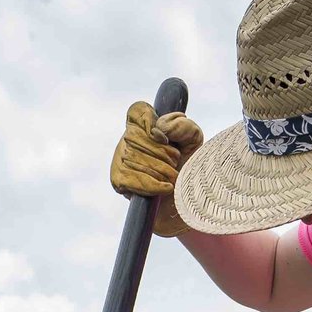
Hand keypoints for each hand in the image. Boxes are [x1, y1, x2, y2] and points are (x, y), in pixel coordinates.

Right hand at [111, 101, 204, 237]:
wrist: (186, 200)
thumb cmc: (188, 166)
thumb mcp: (193, 140)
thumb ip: (182, 126)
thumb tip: (158, 130)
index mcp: (143, 125)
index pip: (137, 110)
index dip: (149, 120)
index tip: (165, 138)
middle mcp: (128, 140)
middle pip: (138, 136)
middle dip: (164, 153)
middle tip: (175, 163)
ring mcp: (119, 159)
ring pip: (136, 158)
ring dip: (162, 170)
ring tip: (172, 177)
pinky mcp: (118, 180)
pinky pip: (133, 178)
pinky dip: (154, 185)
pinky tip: (166, 188)